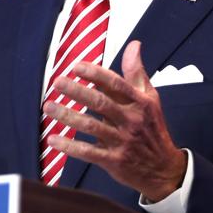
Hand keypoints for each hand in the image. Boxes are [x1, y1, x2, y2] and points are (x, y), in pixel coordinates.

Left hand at [43, 40, 186, 201]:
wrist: (164, 168)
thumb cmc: (152, 128)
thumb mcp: (150, 98)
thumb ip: (137, 72)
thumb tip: (134, 45)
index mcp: (140, 102)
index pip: (116, 84)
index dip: (96, 74)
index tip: (77, 66)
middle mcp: (131, 120)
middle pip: (101, 103)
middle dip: (77, 91)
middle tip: (57, 82)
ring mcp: (122, 141)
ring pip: (91, 126)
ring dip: (68, 116)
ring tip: (49, 107)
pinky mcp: (114, 161)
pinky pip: (89, 152)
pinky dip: (70, 147)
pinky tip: (54, 139)